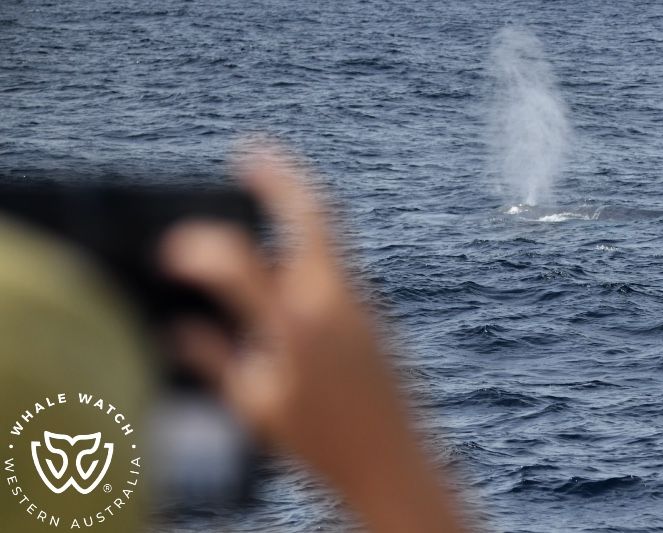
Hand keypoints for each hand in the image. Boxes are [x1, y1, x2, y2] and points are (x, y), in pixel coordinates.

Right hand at [160, 144, 464, 532]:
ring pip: (330, 229)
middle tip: (250, 152)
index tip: (171, 250)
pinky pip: (339, 256)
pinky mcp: (373, 309)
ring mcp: (360, 300)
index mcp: (295, 326)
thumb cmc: (325, 443)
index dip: (198, 247)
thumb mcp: (257, 407)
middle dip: (279, 175)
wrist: (396, 461)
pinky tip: (291, 244)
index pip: (241, 262)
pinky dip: (311, 237)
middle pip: (312, 213)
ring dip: (298, 202)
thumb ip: (215, 361)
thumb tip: (178, 331)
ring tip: (267, 183)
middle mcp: (332, 300)